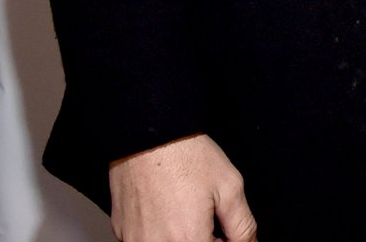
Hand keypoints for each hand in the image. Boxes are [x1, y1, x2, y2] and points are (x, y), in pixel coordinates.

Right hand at [108, 134, 256, 240]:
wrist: (149, 134)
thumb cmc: (185, 155)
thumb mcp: (230, 188)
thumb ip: (243, 226)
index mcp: (188, 239)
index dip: (225, 240)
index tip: (223, 227)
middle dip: (204, 237)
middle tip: (205, 215)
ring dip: (181, 236)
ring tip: (185, 210)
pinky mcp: (122, 233)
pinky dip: (159, 234)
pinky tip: (166, 211)